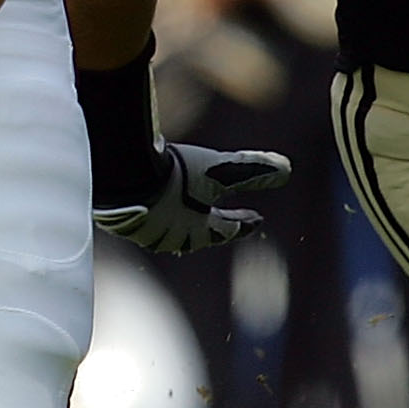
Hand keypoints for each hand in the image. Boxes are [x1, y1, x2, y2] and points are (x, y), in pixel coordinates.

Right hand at [94, 142, 290, 254]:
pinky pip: (144, 218)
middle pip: (199, 235)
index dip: (244, 222)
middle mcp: (172, 238)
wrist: (121, 176)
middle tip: (224, 219)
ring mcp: (144, 231)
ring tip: (186, 211)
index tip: (257, 218)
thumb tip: (287, 171)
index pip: (229, 230)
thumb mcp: (219, 170)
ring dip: (183, 221)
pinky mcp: (121, 219)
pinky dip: (156, 210)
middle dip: (214, 226)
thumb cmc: (174, 177)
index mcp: (198, 232)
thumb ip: (253, 170)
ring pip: (170, 230)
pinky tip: (152, 200)